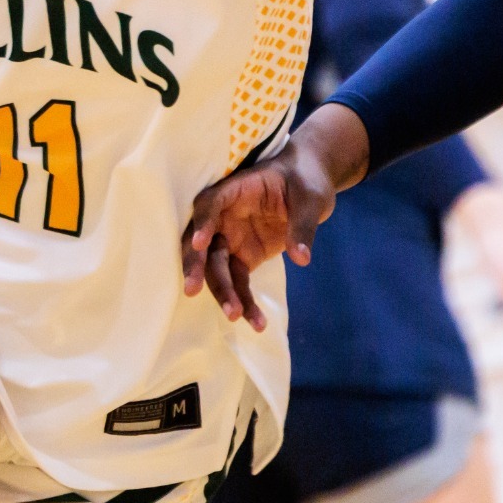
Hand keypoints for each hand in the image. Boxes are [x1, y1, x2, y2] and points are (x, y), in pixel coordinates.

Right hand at [180, 139, 338, 331]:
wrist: (309, 184)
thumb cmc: (305, 180)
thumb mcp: (310, 198)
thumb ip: (303, 226)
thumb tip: (300, 257)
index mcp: (237, 190)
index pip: (212, 203)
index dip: (203, 222)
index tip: (199, 243)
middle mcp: (226, 216)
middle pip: (204, 241)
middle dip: (197, 266)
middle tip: (192, 289)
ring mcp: (232, 238)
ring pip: (217, 268)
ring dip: (223, 292)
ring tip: (235, 315)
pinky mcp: (243, 257)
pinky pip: (238, 282)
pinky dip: (244, 302)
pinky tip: (256, 322)